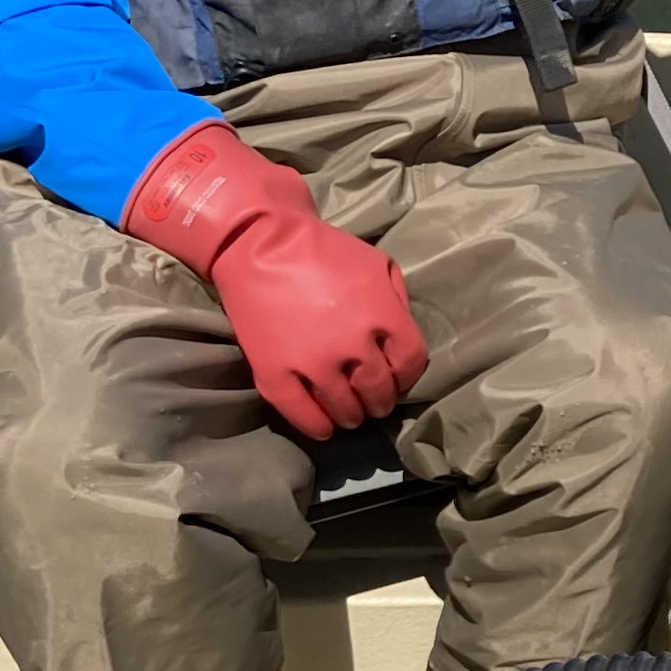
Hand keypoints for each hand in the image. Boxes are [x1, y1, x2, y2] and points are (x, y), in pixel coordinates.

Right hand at [119, 120, 424, 439]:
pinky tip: (323, 429)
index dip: (407, 377)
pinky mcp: (276, 372)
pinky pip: (302, 413)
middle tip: (373, 403)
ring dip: (352, 416)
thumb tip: (402, 338)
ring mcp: (314, 362)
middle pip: (379, 390)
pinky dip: (317, 427)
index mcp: (383, 316)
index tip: (397, 380)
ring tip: (350, 415)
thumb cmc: (322, 249)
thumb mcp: (378, 264)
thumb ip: (396, 301)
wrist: (259, 241)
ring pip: (345, 407)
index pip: (411, 363)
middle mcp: (354, 345)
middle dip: (381, 402)